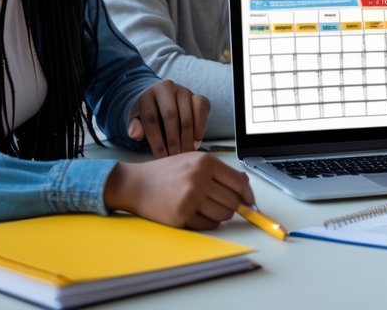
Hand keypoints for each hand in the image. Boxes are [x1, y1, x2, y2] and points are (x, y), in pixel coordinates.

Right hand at [104, 153, 255, 230]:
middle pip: (233, 201)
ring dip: (221, 215)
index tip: (249, 202)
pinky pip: (208, 225)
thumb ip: (220, 171)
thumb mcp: (194, 161)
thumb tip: (245, 185)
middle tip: (223, 204)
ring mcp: (190, 199)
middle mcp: (199, 179)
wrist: (136, 184)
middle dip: (233, 206)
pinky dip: (208, 222)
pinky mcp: (181, 216)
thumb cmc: (167, 172)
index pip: (239, 182)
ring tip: (208, 207)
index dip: (247, 194)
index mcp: (206, 162)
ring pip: (224, 215)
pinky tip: (198, 214)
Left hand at [126, 79, 209, 156]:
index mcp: (148, 93)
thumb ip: (135, 126)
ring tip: (185, 152)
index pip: (151, 117)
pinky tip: (196, 141)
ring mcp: (184, 91)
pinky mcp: (198, 97)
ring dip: (187, 137)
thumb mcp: (137, 119)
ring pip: (187, 114)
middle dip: (173, 139)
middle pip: (170, 115)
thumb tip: (135, 133)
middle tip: (174, 156)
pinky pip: (202, 110)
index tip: (160, 155)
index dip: (156, 139)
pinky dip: (200, 127)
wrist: (162, 102)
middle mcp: (167, 87)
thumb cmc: (149, 113)